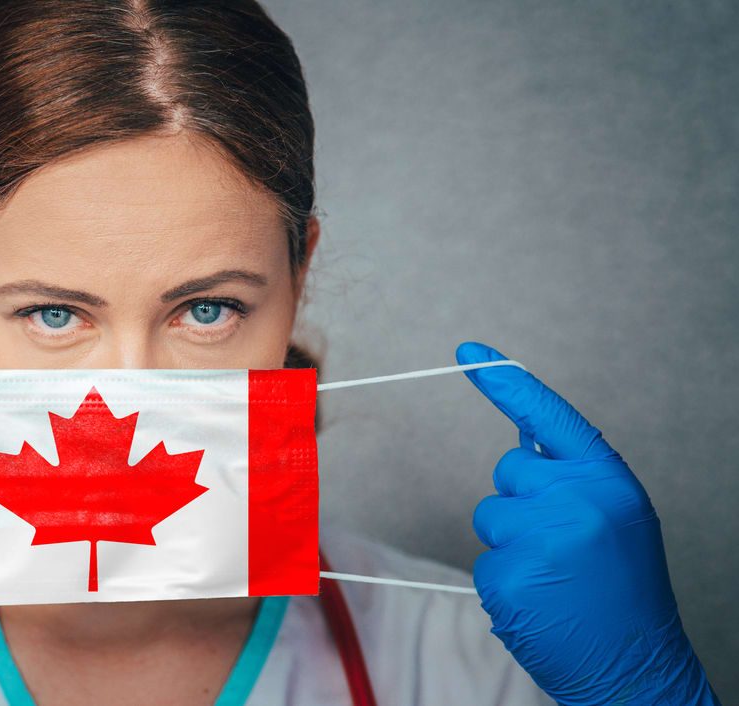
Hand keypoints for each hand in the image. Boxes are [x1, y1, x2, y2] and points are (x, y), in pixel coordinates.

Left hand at [457, 342, 717, 704]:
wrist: (638, 665)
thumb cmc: (623, 589)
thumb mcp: (614, 517)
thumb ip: (572, 476)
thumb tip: (523, 437)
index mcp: (607, 481)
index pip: (548, 417)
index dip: (506, 382)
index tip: (468, 351)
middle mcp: (575, 502)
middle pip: (508, 471)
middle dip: (522, 501)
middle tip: (562, 544)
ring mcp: (539, 540)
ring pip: (489, 517)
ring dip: (510, 544)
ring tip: (555, 577)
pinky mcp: (509, 578)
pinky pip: (484, 562)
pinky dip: (505, 583)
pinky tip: (541, 601)